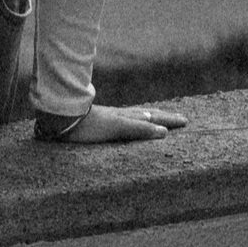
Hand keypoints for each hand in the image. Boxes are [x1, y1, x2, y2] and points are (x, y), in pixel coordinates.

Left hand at [46, 102, 187, 143]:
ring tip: (159, 119)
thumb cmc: (88, 126)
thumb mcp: (117, 128)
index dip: (169, 120)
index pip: (153, 118)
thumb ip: (138, 129)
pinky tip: (128, 123)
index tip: (186, 121)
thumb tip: (164, 132)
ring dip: (151, 118)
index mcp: (127, 118)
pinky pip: (124, 120)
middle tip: (181, 119)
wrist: (61, 120)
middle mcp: (121, 116)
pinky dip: (134, 121)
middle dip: (165, 117)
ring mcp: (110, 118)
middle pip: (147, 115)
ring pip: (136, 116)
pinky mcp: (100, 122)